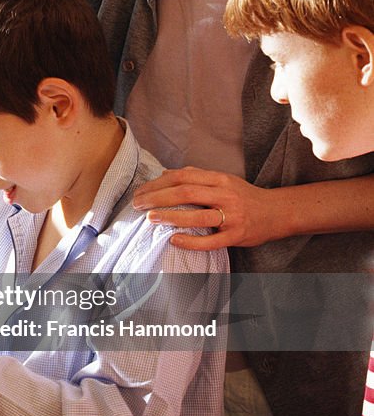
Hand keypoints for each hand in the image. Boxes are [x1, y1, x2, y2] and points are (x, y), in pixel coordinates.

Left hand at [132, 167, 283, 249]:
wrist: (277, 213)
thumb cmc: (244, 197)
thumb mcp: (223, 180)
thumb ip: (197, 176)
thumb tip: (165, 174)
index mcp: (220, 179)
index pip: (184, 176)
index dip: (159, 182)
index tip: (141, 190)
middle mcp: (225, 195)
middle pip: (186, 192)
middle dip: (157, 197)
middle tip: (137, 204)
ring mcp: (231, 216)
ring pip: (197, 215)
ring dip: (170, 216)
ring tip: (150, 218)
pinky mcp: (236, 236)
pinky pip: (210, 241)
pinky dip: (190, 241)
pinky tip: (173, 240)